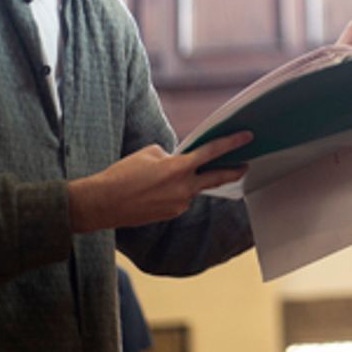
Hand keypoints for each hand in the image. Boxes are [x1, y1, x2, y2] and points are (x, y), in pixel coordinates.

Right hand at [68, 132, 252, 232]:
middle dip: (233, 171)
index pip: (212, 152)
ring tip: (162, 178)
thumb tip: (179, 162)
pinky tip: (156, 191)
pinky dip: (176, 192)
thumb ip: (171, 156)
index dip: (231, 143)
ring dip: (189, 181)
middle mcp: (184, 188)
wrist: (104, 203)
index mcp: (179, 167)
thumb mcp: (149, 153)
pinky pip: (181, 199)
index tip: (247, 137)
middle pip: (216, 177)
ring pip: (193, 188)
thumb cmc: (123, 174)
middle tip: (244, 166)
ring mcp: (179, 204)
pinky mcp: (172, 214)